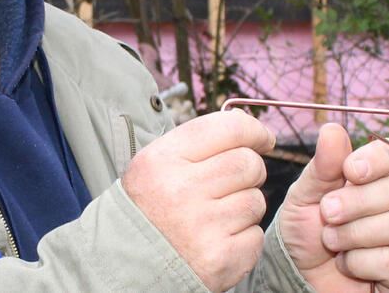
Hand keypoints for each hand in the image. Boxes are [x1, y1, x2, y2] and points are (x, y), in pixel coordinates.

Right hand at [122, 110, 274, 291]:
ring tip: (216, 216)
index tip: (263, 138)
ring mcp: (202, 227)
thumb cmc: (147, 208)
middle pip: (248, 163)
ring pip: (256, 200)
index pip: (228, 128)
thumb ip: (198, 141)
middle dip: (249, 171)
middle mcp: (181, 190)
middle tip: (232, 183)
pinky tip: (218, 239)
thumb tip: (248, 123)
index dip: (254, 130)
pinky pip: (255, 236)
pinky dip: (243, 238)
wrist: (125, 265)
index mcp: (163, 159)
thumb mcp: (155, 164)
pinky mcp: (221, 259)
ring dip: (244, 206)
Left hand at [278, 123, 388, 292]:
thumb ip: (323, 167)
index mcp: (376, 178)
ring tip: (330, 239)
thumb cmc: (304, 231)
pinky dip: (361, 262)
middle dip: (358, 201)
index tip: (349, 170)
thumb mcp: (304, 195)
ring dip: (355, 233)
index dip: (379, 159)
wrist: (297, 276)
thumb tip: (333, 129)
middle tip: (327, 211)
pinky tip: (345, 263)